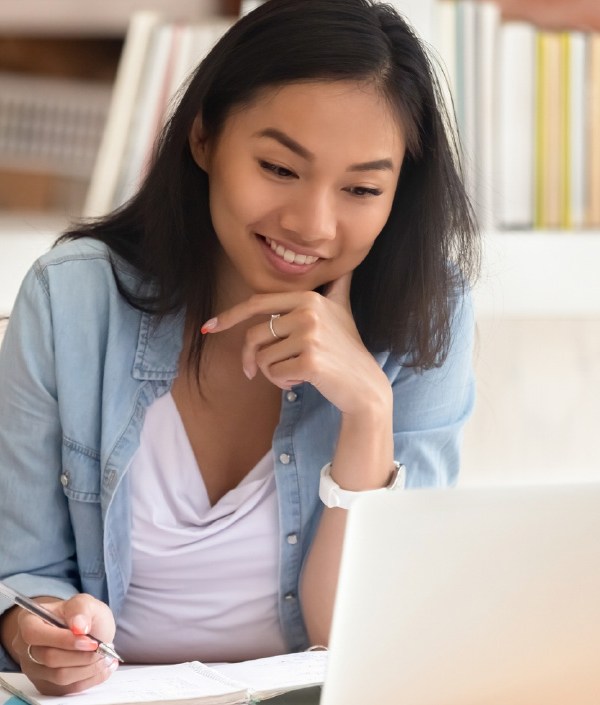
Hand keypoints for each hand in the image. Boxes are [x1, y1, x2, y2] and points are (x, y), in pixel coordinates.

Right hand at [12, 594, 117, 694]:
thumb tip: (79, 626)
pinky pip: (68, 689)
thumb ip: (81, 609)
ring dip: (88, 668)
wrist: (84, 631)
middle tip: (103, 648)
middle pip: (49, 658)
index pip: (34, 634)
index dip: (63, 640)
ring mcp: (34, 669)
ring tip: (105, 656)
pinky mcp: (47, 685)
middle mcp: (25, 647)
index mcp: (29, 621)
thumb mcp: (84, 603)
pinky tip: (103, 666)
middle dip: (81, 655)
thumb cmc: (80, 615)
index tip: (90, 641)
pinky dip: (90, 679)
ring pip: (59, 677)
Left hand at [202, 272, 390, 415]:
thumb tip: (346, 265)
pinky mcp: (310, 362)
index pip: (257, 303)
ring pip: (263, 358)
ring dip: (271, 373)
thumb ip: (336, 286)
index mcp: (308, 298)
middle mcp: (309, 312)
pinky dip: (282, 382)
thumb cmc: (347, 349)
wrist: (365, 385)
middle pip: (254, 335)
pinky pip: (273, 374)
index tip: (209, 327)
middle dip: (250, 358)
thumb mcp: (342, 311)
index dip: (230, 316)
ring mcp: (310, 336)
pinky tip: (303, 380)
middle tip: (254, 372)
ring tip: (295, 372)